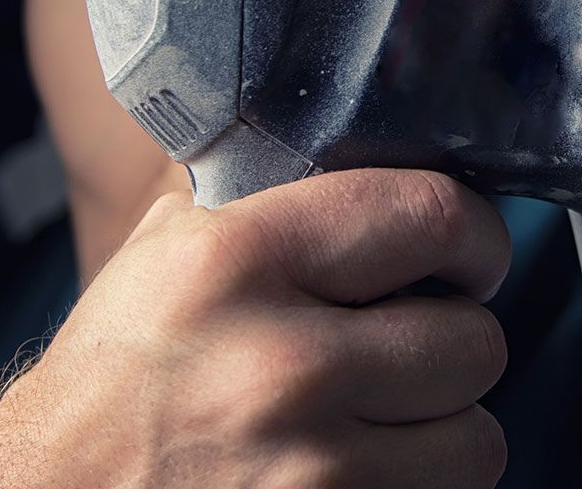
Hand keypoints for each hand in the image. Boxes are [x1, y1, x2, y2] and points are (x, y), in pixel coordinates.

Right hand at [0, 169, 511, 487]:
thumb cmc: (106, 390)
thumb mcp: (159, 257)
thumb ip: (252, 190)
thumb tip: (337, 126)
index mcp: (238, 263)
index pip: (430, 216)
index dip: (473, 237)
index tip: (468, 257)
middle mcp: (280, 365)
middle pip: (474, 341)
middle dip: (451, 348)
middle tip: (411, 351)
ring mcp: (308, 470)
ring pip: (475, 440)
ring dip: (441, 434)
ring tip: (381, 423)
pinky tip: (359, 472)